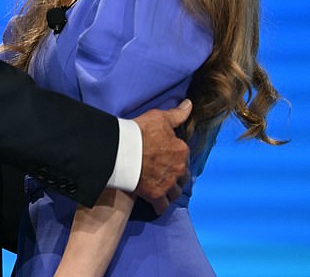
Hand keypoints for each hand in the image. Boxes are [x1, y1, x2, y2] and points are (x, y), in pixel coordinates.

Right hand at [132, 99, 191, 214]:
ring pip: (175, 192)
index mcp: (182, 151)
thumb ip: (177, 114)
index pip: (184, 155)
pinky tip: (156, 203)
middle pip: (182, 176)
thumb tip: (190, 104)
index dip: (175, 155)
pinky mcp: (156, 195)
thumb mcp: (160, 117)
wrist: (122, 150)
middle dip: (175, 174)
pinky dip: (160, 205)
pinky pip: (162, 206)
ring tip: (161, 186)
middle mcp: (179, 169)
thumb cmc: (140, 131)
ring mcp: (168, 184)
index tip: (166, 154)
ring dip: (170, 190)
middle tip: (164, 171)